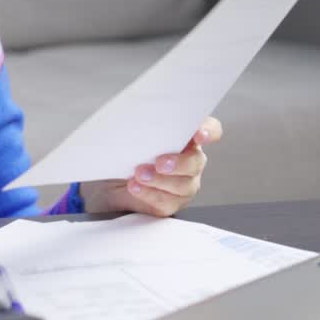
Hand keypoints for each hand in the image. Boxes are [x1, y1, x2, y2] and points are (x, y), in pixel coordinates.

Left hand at [79, 117, 221, 216]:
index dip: (209, 131)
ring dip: (160, 180)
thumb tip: (138, 116)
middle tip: (159, 163)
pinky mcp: (171, 202)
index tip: (198, 134)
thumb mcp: (133, 134)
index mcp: (186, 137)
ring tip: (139, 175)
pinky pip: (167, 201)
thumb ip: (145, 126)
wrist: (109, 180)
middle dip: (178, 163)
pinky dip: (149, 193)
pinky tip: (135, 187)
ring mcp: (184, 183)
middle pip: (196, 161)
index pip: (210, 129)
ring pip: (183, 185)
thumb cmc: (126, 152)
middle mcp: (190, 160)